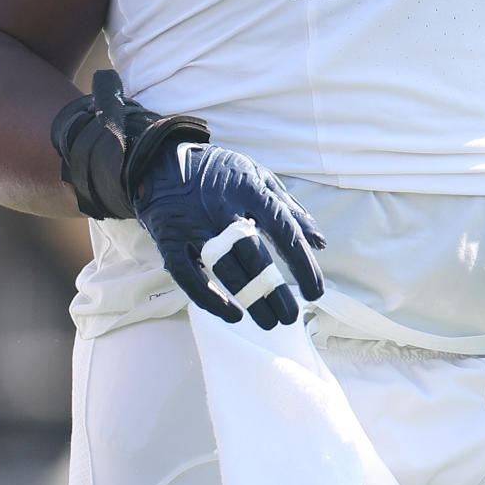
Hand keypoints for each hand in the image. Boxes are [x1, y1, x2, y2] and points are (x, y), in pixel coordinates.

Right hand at [133, 143, 325, 329]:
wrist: (164, 161)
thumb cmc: (222, 174)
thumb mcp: (259, 178)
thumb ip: (290, 210)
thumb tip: (320, 242)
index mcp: (250, 188)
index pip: (283, 229)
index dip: (302, 264)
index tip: (315, 292)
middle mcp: (222, 206)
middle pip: (253, 253)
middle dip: (273, 290)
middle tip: (290, 317)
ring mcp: (194, 224)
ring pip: (224, 267)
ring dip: (248, 298)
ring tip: (269, 322)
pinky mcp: (170, 239)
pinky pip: (188, 276)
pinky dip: (210, 298)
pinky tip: (232, 314)